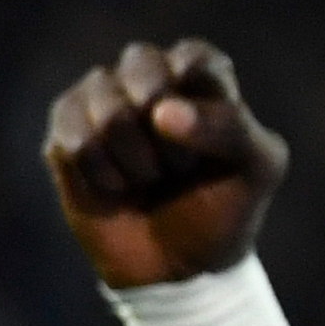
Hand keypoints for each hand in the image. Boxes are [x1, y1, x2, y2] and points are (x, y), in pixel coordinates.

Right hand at [40, 39, 287, 287]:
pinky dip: (103, 174)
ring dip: (136, 160)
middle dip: (164, 129)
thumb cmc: (224, 210)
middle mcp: (148, 76)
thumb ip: (230, 127)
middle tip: (180, 168)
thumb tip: (159, 111)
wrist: (177, 268)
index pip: (195, 57)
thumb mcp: (259, 169)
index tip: (208, 144)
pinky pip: (74, 138)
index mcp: (202, 76)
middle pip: (141, 65)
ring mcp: (102, 98)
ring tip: (150, 180)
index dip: (198, 100)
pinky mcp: (65, 129)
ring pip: (106, 104)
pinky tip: (117, 188)